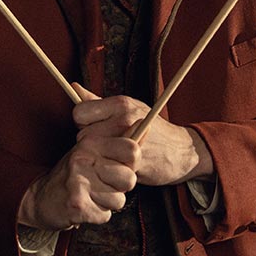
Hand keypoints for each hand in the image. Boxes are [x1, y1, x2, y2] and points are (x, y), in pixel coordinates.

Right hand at [17, 130, 138, 229]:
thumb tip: (145, 124)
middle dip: (121, 187)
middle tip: (103, 184)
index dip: (131, 163)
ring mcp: (78, 181)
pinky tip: (85, 207)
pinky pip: (105, 215)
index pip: (133, 150)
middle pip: (129, 178)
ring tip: (91, 195)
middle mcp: (83, 158)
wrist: (41, 199)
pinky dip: (98, 215)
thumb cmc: (74, 174)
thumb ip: (119, 139)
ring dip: (108, 203)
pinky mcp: (76, 205)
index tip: (118, 165)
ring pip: (119, 200)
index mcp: (90, 142)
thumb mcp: (94, 150)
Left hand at [71, 86, 213, 186]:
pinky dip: (109, 169)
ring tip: (113, 154)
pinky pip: (106, 167)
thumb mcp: (127, 108)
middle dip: (91, 142)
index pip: (80, 112)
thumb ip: (97, 101)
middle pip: (82, 134)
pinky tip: (119, 164)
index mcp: (121, 103)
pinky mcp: (133, 161)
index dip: (84, 122)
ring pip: (92, 152)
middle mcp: (124, 118)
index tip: (96, 127)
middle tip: (107, 144)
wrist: (182, 151)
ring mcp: (130, 140)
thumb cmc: (150, 128)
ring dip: (98, 157)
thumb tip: (73, 86)